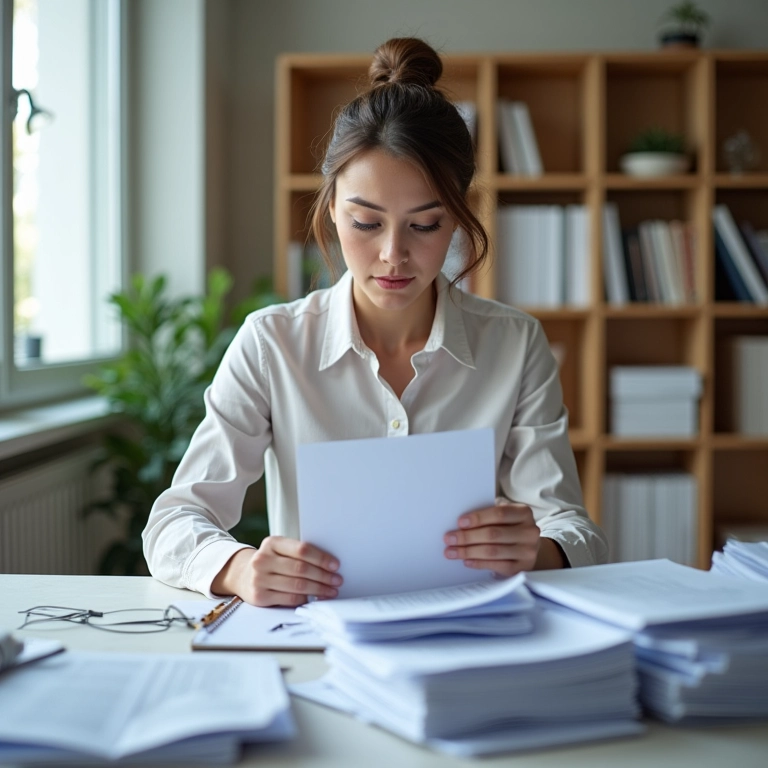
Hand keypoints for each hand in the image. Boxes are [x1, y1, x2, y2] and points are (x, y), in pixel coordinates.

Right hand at [210, 536, 342, 606]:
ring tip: (331, 591)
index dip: (321, 558)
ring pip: (297, 585)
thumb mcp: (280, 550)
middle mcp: (263, 559)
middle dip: (323, 576)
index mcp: (272, 543)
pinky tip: (315, 598)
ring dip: (318, 589)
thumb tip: (329, 565)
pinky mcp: (260, 596)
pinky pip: (289, 599)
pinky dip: (306, 599)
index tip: (335, 565)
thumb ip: (299, 553)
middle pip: (301, 569)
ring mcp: (259, 579)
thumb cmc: (271, 561)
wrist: (242, 574)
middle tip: (337, 580)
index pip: (302, 549)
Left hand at [443, 499, 542, 576]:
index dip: (478, 518)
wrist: (527, 547)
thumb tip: (461, 522)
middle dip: (467, 537)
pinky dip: (479, 563)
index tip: (459, 522)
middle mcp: (530, 532)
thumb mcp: (504, 516)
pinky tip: (466, 561)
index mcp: (524, 513)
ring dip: (468, 552)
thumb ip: (488, 514)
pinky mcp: (523, 568)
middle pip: (493, 534)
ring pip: (493, 551)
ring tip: (451, 552)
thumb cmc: (509, 527)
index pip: (499, 514)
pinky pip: (497, 566)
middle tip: (449, 539)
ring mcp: (528, 551)